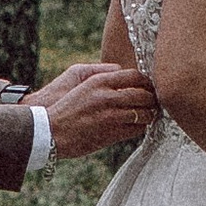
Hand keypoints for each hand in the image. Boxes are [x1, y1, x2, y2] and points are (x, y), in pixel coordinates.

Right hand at [30, 58, 158, 157]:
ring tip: (148, 115)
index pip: (135, 76)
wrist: (50, 132)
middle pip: (144, 95)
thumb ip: (102, 74)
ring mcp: (110, 116)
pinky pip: (136, 129)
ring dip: (149, 115)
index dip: (147, 81)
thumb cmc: (65, 107)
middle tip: (154, 102)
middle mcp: (107, 97)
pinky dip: (140, 127)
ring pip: (143, 113)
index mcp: (99, 81)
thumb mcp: (79, 81)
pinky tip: (137, 126)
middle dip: (152, 99)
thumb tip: (121, 71)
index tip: (149, 86)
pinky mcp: (112, 133)